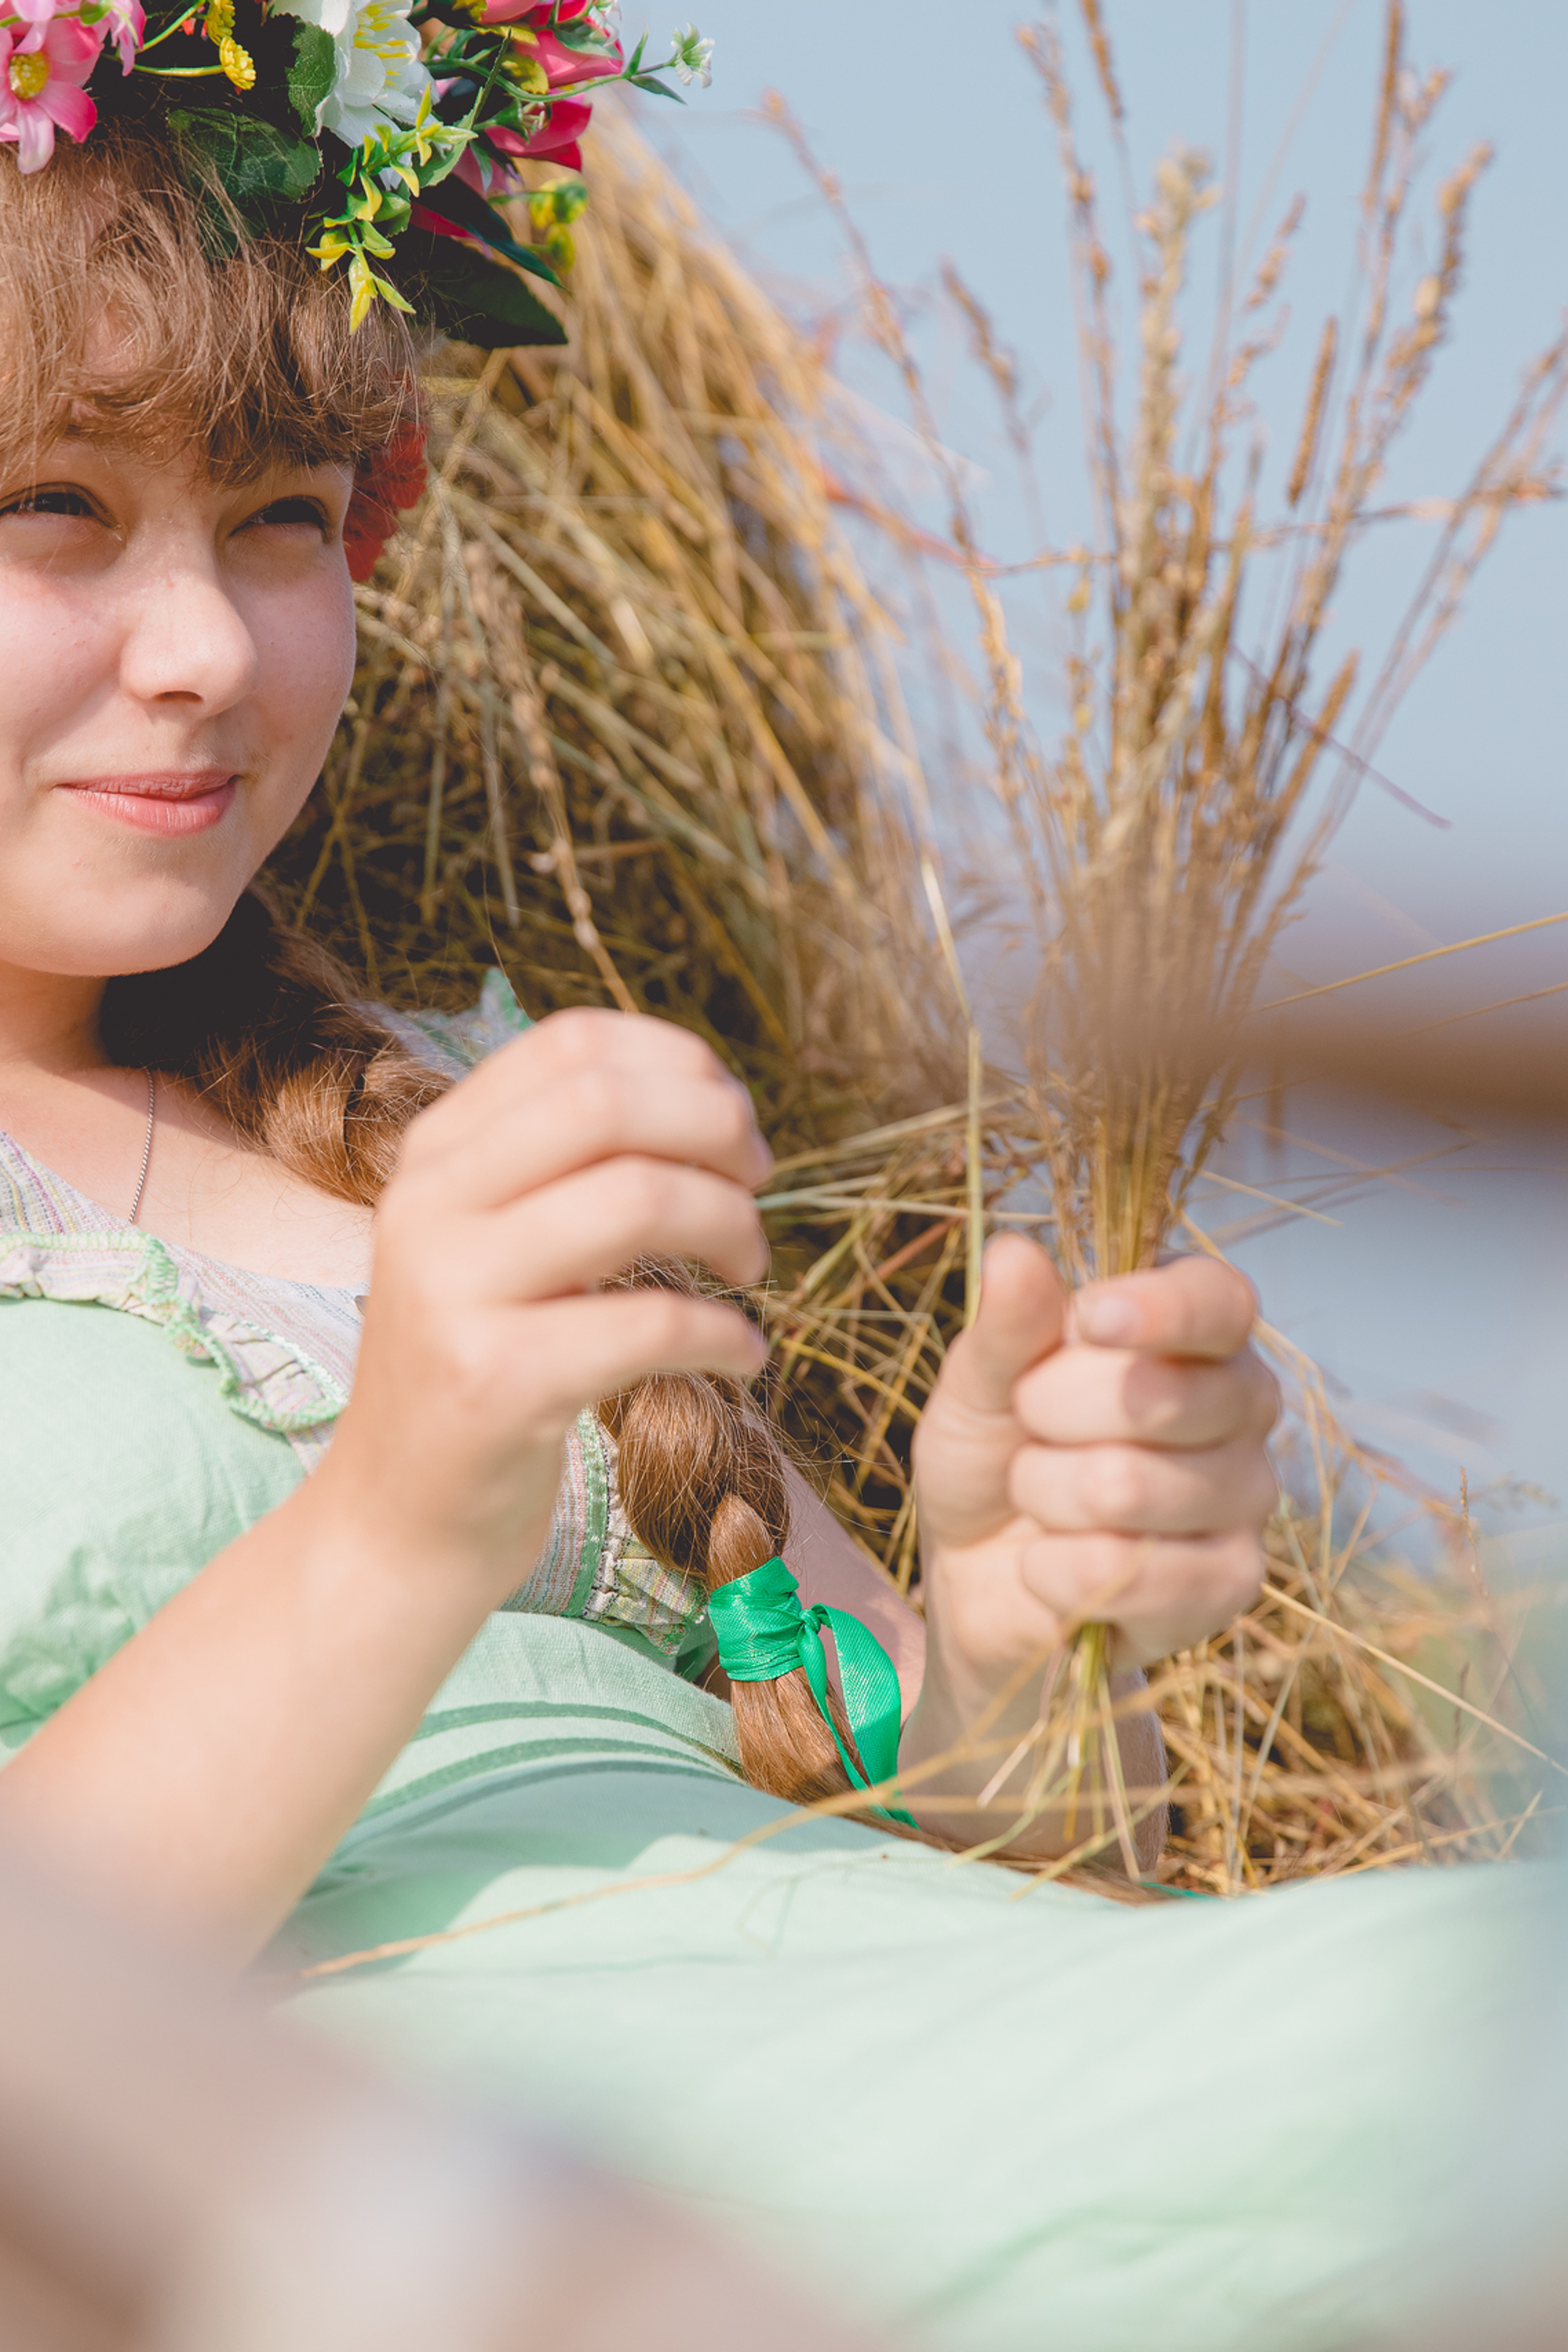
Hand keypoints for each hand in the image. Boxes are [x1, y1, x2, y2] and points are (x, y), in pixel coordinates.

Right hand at [317, 1009, 771, 1598]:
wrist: (395, 1525)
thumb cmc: (483, 1373)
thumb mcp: (495, 1246)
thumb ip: (565, 1169)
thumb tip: (712, 1102)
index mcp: (435, 1154)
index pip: (572, 1041)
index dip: (680, 1064)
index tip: (731, 1122)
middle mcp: (429, 1205)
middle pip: (607, 1101)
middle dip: (716, 1129)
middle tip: (757, 1186)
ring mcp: (454, 1293)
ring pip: (638, 1197)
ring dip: (733, 1225)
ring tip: (751, 1271)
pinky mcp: (495, 1384)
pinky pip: (651, 1324)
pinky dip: (726, 1333)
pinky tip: (742, 1356)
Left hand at [907, 1234, 1276, 1740]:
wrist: (980, 1580)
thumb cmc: (992, 1459)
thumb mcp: (977, 1386)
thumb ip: (1006, 1327)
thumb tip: (1014, 1251)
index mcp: (1193, 1332)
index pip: (1218, 1299)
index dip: (1162, 1309)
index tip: (1090, 1318)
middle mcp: (1241, 1404)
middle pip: (1157, 1393)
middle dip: (1049, 1415)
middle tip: (1029, 1430)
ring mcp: (1247, 1495)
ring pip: (1127, 1486)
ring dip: (1044, 1496)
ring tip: (1039, 1500)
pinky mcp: (1232, 1582)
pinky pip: (1131, 1571)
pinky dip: (1057, 1572)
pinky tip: (1051, 1566)